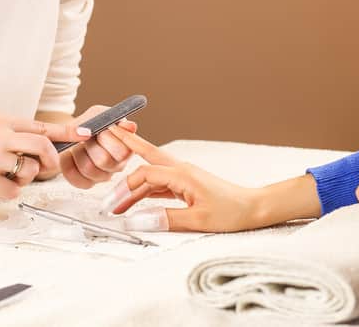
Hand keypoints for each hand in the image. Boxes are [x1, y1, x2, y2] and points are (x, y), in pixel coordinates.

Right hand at [0, 114, 90, 198]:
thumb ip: (12, 132)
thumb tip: (45, 140)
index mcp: (0, 120)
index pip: (40, 126)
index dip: (66, 132)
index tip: (84, 133)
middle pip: (43, 147)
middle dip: (50, 160)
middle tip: (47, 167)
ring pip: (29, 171)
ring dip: (22, 178)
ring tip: (3, 175)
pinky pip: (14, 191)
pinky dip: (8, 192)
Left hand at [59, 105, 138, 188]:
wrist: (72, 132)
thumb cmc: (90, 123)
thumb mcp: (101, 115)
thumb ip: (115, 119)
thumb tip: (131, 127)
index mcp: (127, 149)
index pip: (123, 152)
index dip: (109, 138)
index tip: (101, 128)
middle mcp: (118, 166)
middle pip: (104, 160)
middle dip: (91, 144)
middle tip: (87, 135)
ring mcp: (103, 176)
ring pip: (88, 168)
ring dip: (78, 152)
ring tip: (77, 143)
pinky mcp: (87, 183)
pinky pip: (75, 178)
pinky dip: (67, 163)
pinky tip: (69, 153)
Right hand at [100, 128, 260, 231]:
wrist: (253, 208)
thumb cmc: (231, 212)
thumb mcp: (198, 220)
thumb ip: (166, 219)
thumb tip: (138, 220)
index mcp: (182, 174)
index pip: (145, 174)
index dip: (125, 188)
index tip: (111, 204)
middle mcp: (180, 170)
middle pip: (146, 156)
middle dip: (126, 148)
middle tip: (106, 137)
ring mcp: (183, 177)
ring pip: (151, 175)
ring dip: (133, 185)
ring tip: (115, 202)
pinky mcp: (186, 185)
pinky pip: (160, 185)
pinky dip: (145, 191)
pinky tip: (135, 201)